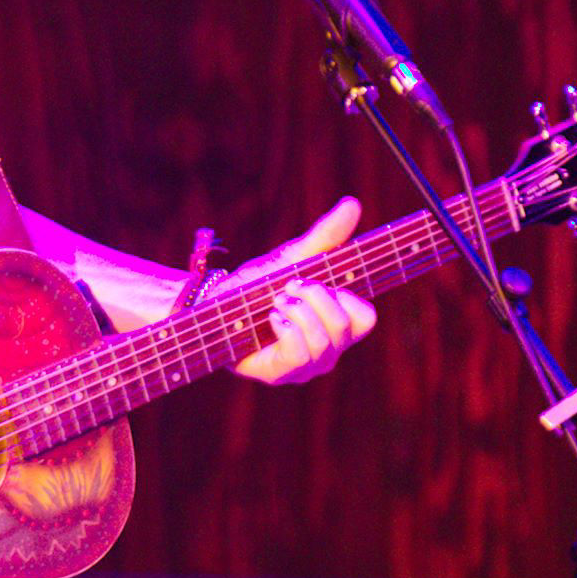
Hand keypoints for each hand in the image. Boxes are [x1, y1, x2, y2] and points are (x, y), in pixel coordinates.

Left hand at [230, 196, 375, 385]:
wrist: (210, 302)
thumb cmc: (254, 285)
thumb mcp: (292, 259)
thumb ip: (324, 237)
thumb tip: (353, 203)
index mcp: (335, 326)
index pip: (366, 318)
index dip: (345, 296)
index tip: (314, 280)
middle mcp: (327, 350)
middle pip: (346, 326)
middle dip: (315, 297)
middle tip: (288, 286)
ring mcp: (305, 367)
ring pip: (324, 342)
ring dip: (296, 311)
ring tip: (275, 302)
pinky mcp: (279, 374)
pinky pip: (299, 356)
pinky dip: (285, 329)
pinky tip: (269, 317)